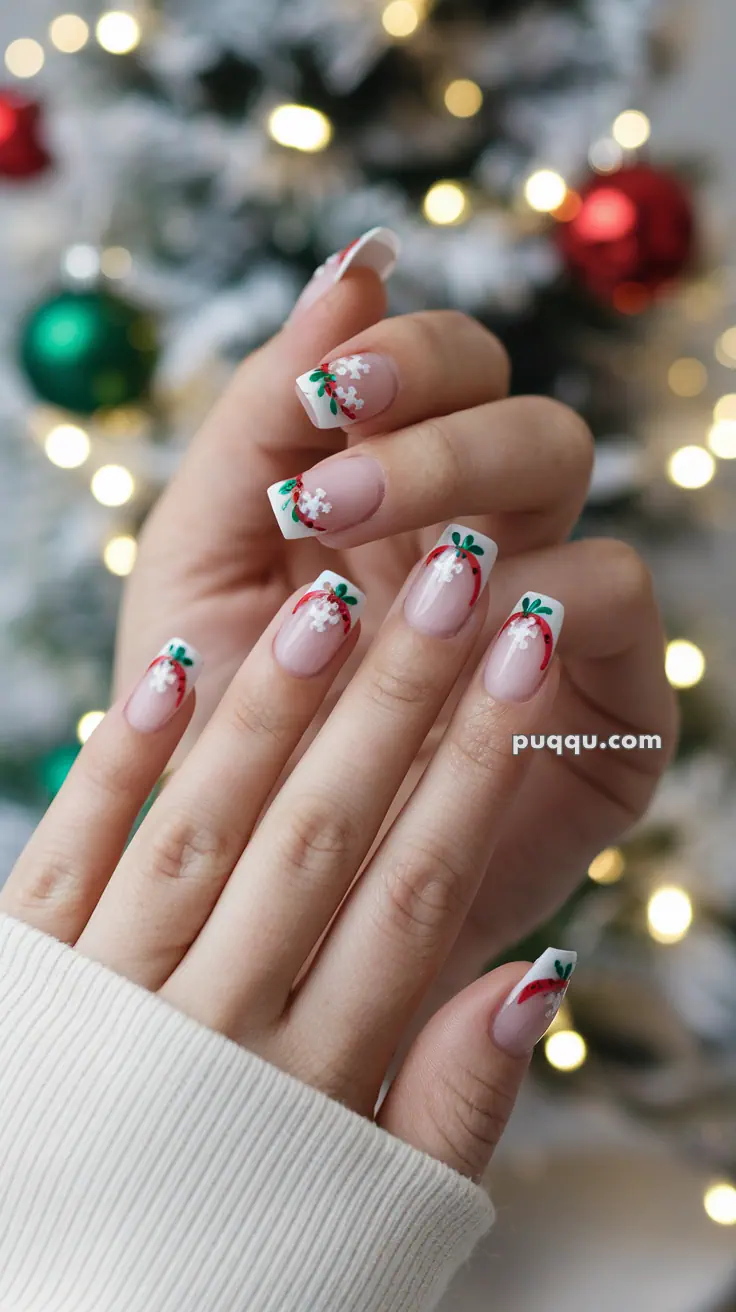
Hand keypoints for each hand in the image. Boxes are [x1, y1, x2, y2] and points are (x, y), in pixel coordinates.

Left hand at [6, 572, 578, 1178]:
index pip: (415, 892)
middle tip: (455, 575)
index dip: (478, 766)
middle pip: (321, 836)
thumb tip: (540, 980)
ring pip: (202, 829)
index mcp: (309, 1084)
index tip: (524, 656)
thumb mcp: (367, 1219)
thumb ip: (453, 1107)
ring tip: (332, 598)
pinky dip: (113, 763)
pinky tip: (168, 670)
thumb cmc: (232, 1268)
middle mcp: (209, 1028)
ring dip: (269, 710)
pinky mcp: (18, 979)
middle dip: (396, 701)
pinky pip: (64, 855)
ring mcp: (102, 998)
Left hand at [115, 230, 676, 999]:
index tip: (328, 396)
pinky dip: (544, 597)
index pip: (445, 365)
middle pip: (518, 409)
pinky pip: (617, 602)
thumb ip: (265, 415)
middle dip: (432, 434)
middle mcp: (488, 540)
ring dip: (475, 501)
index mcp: (396, 496)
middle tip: (332, 503)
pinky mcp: (607, 701)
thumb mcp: (207, 561)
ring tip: (375, 579)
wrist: (246, 901)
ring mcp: (551, 614)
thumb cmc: (216, 729)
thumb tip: (353, 263)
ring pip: (575, 484)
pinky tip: (468, 630)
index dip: (403, 355)